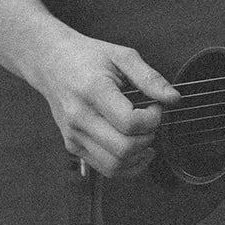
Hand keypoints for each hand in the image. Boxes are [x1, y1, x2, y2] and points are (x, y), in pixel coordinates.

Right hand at [30, 30, 179, 177]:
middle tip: (151, 120)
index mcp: (93, 91)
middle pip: (124, 149)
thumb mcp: (122, 56)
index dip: (153, 118)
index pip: (130, 123)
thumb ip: (150, 78)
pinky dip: (127, 165)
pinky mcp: (72, 146)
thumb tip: (173, 98)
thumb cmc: (87, 56)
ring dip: (139, 155)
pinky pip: (105, 168)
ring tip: (144, 135)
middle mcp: (80, 117)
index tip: (155, 106)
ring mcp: (74, 135)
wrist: (51, 62)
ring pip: (115, 165)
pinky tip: (136, 149)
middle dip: (148, 137)